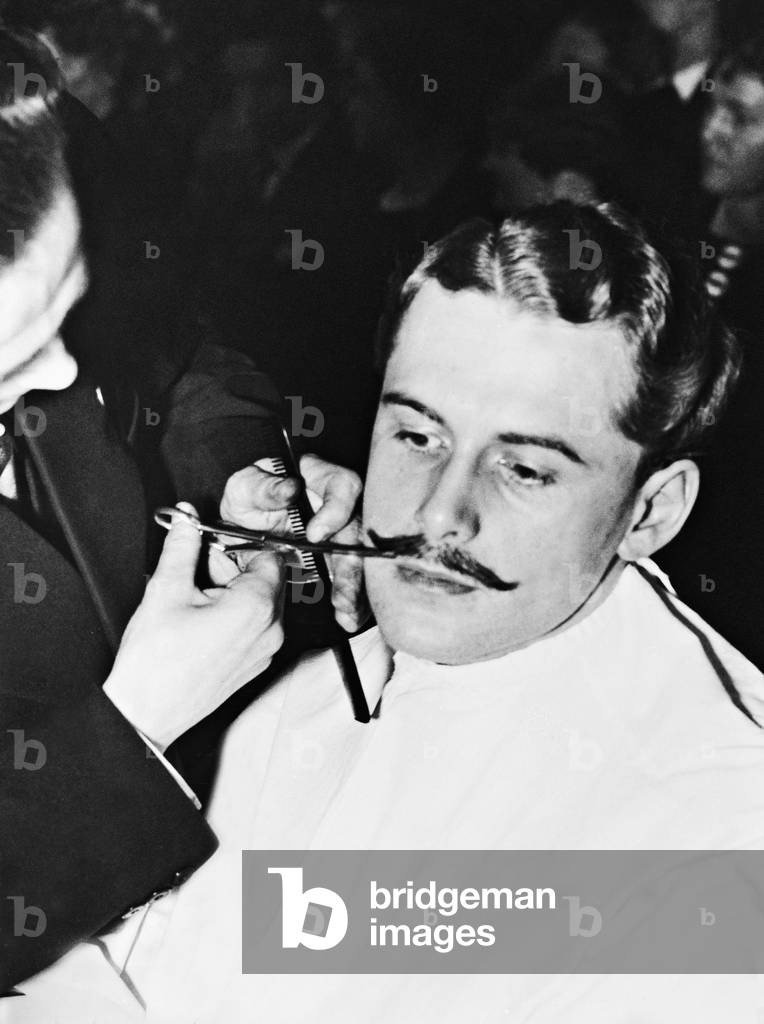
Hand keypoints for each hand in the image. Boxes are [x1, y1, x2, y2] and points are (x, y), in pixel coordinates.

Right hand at [104, 503, 284, 751]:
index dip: (242, 544)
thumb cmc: (155, 661)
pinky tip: (201, 618)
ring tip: (195, 597)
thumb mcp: (166, 590)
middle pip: (269, 578)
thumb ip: (183, 546)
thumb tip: (187, 518)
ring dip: (234, 590)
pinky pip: (256, 626)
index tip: (215, 544)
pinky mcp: (255, 664)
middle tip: (198, 569)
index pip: (270, 555)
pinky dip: (235, 614)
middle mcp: (272, 630)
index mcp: (257, 607)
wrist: (146, 715)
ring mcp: (266, 651)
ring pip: (262, 602)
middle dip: (236, 567)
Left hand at [218, 453, 368, 632]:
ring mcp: (341, 535)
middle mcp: (338, 507)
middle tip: (341, 591)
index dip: (336, 510)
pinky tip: (348, 617)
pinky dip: (352, 601)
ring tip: (346, 611)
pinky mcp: (338, 562)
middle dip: (351, 565)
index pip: (344, 486)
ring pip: (360, 560)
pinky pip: (354, 580)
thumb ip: (264, 486)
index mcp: (320, 479)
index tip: (315, 535)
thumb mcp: (245, 488)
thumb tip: (290, 488)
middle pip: (358, 531)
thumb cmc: (245, 502)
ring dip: (355, 588)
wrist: (238, 534)